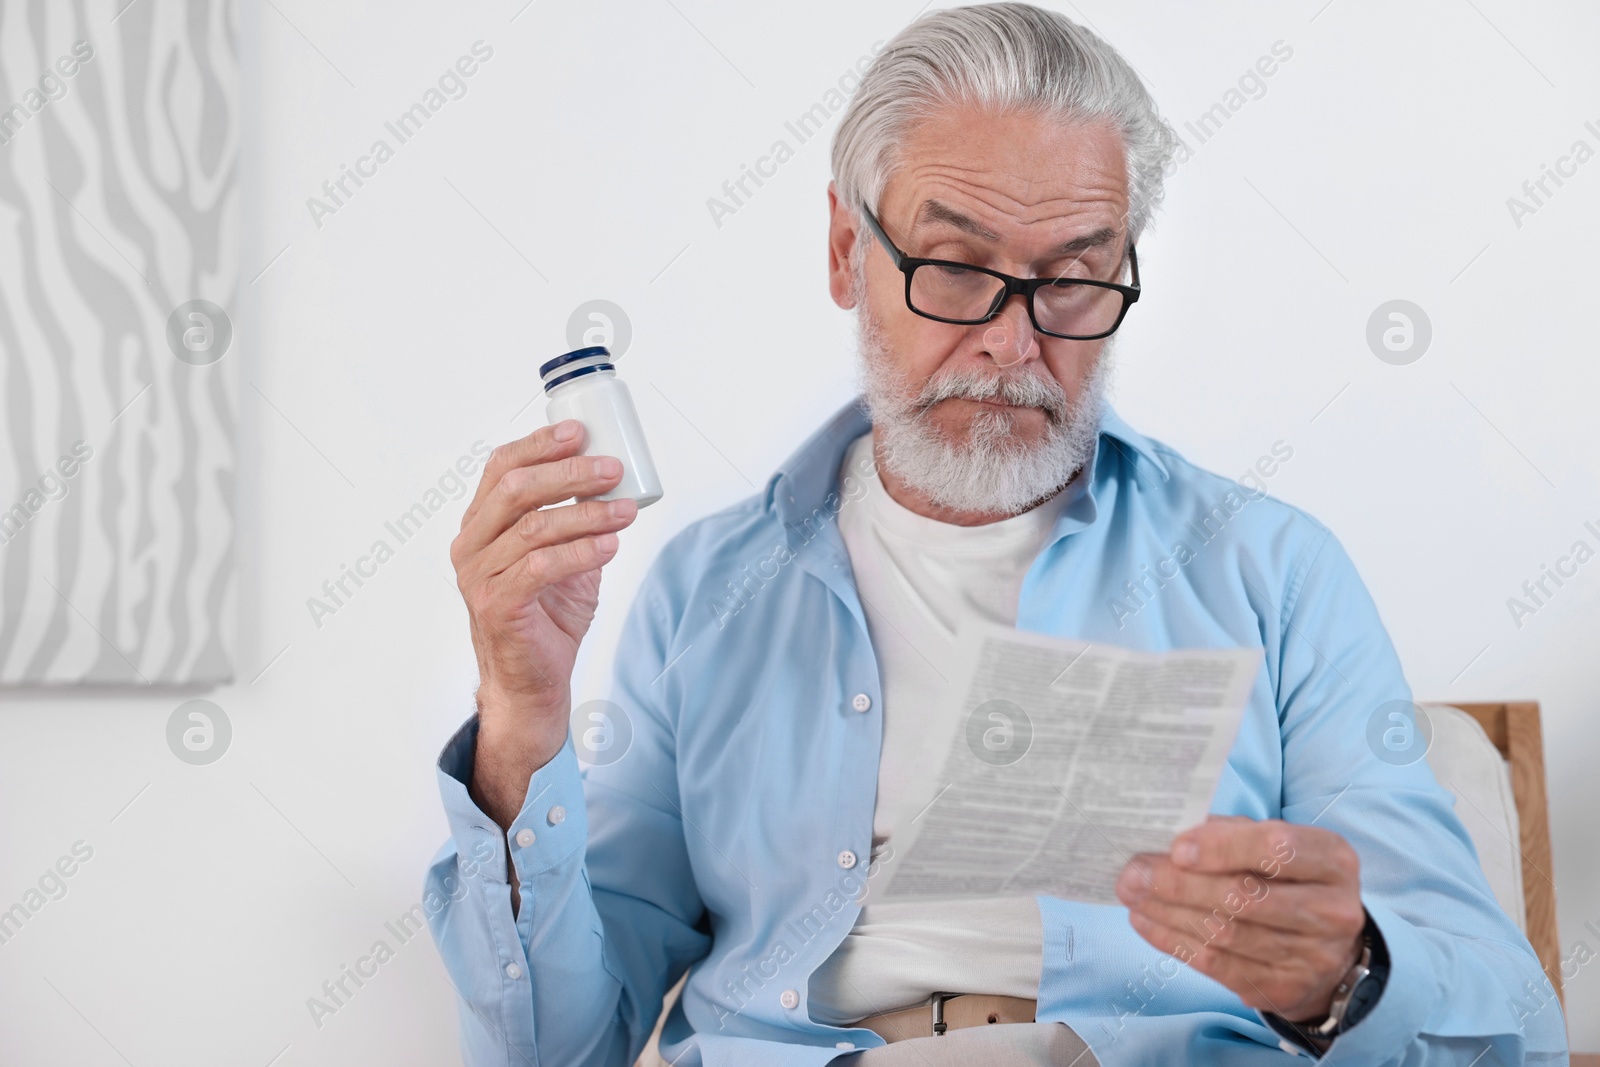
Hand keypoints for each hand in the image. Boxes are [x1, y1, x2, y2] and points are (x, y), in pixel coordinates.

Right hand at [451, 419, 637, 828]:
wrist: (533, 682)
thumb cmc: (547, 616)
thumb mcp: (565, 557)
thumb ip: (577, 520)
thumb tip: (615, 479)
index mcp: (481, 525)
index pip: (500, 468)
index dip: (539, 445)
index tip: (581, 431)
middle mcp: (471, 545)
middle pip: (515, 489)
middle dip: (568, 472)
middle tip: (612, 469)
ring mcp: (479, 576)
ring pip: (533, 527)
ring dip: (587, 513)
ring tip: (626, 510)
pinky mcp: (496, 606)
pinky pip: (540, 567)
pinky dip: (581, 551)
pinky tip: (611, 544)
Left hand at [1114, 815, 1365, 1023]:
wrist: (1330, 951)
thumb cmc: (1290, 881)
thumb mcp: (1278, 846)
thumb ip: (1234, 834)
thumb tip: (1177, 839)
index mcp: (1333, 861)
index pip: (1278, 848)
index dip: (1223, 847)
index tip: (1177, 849)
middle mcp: (1331, 911)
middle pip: (1244, 897)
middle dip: (1179, 884)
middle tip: (1133, 873)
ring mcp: (1312, 957)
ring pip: (1226, 934)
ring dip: (1168, 913)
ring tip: (1132, 895)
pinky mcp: (1284, 989)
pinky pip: (1218, 965)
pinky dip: (1174, 942)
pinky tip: (1146, 922)